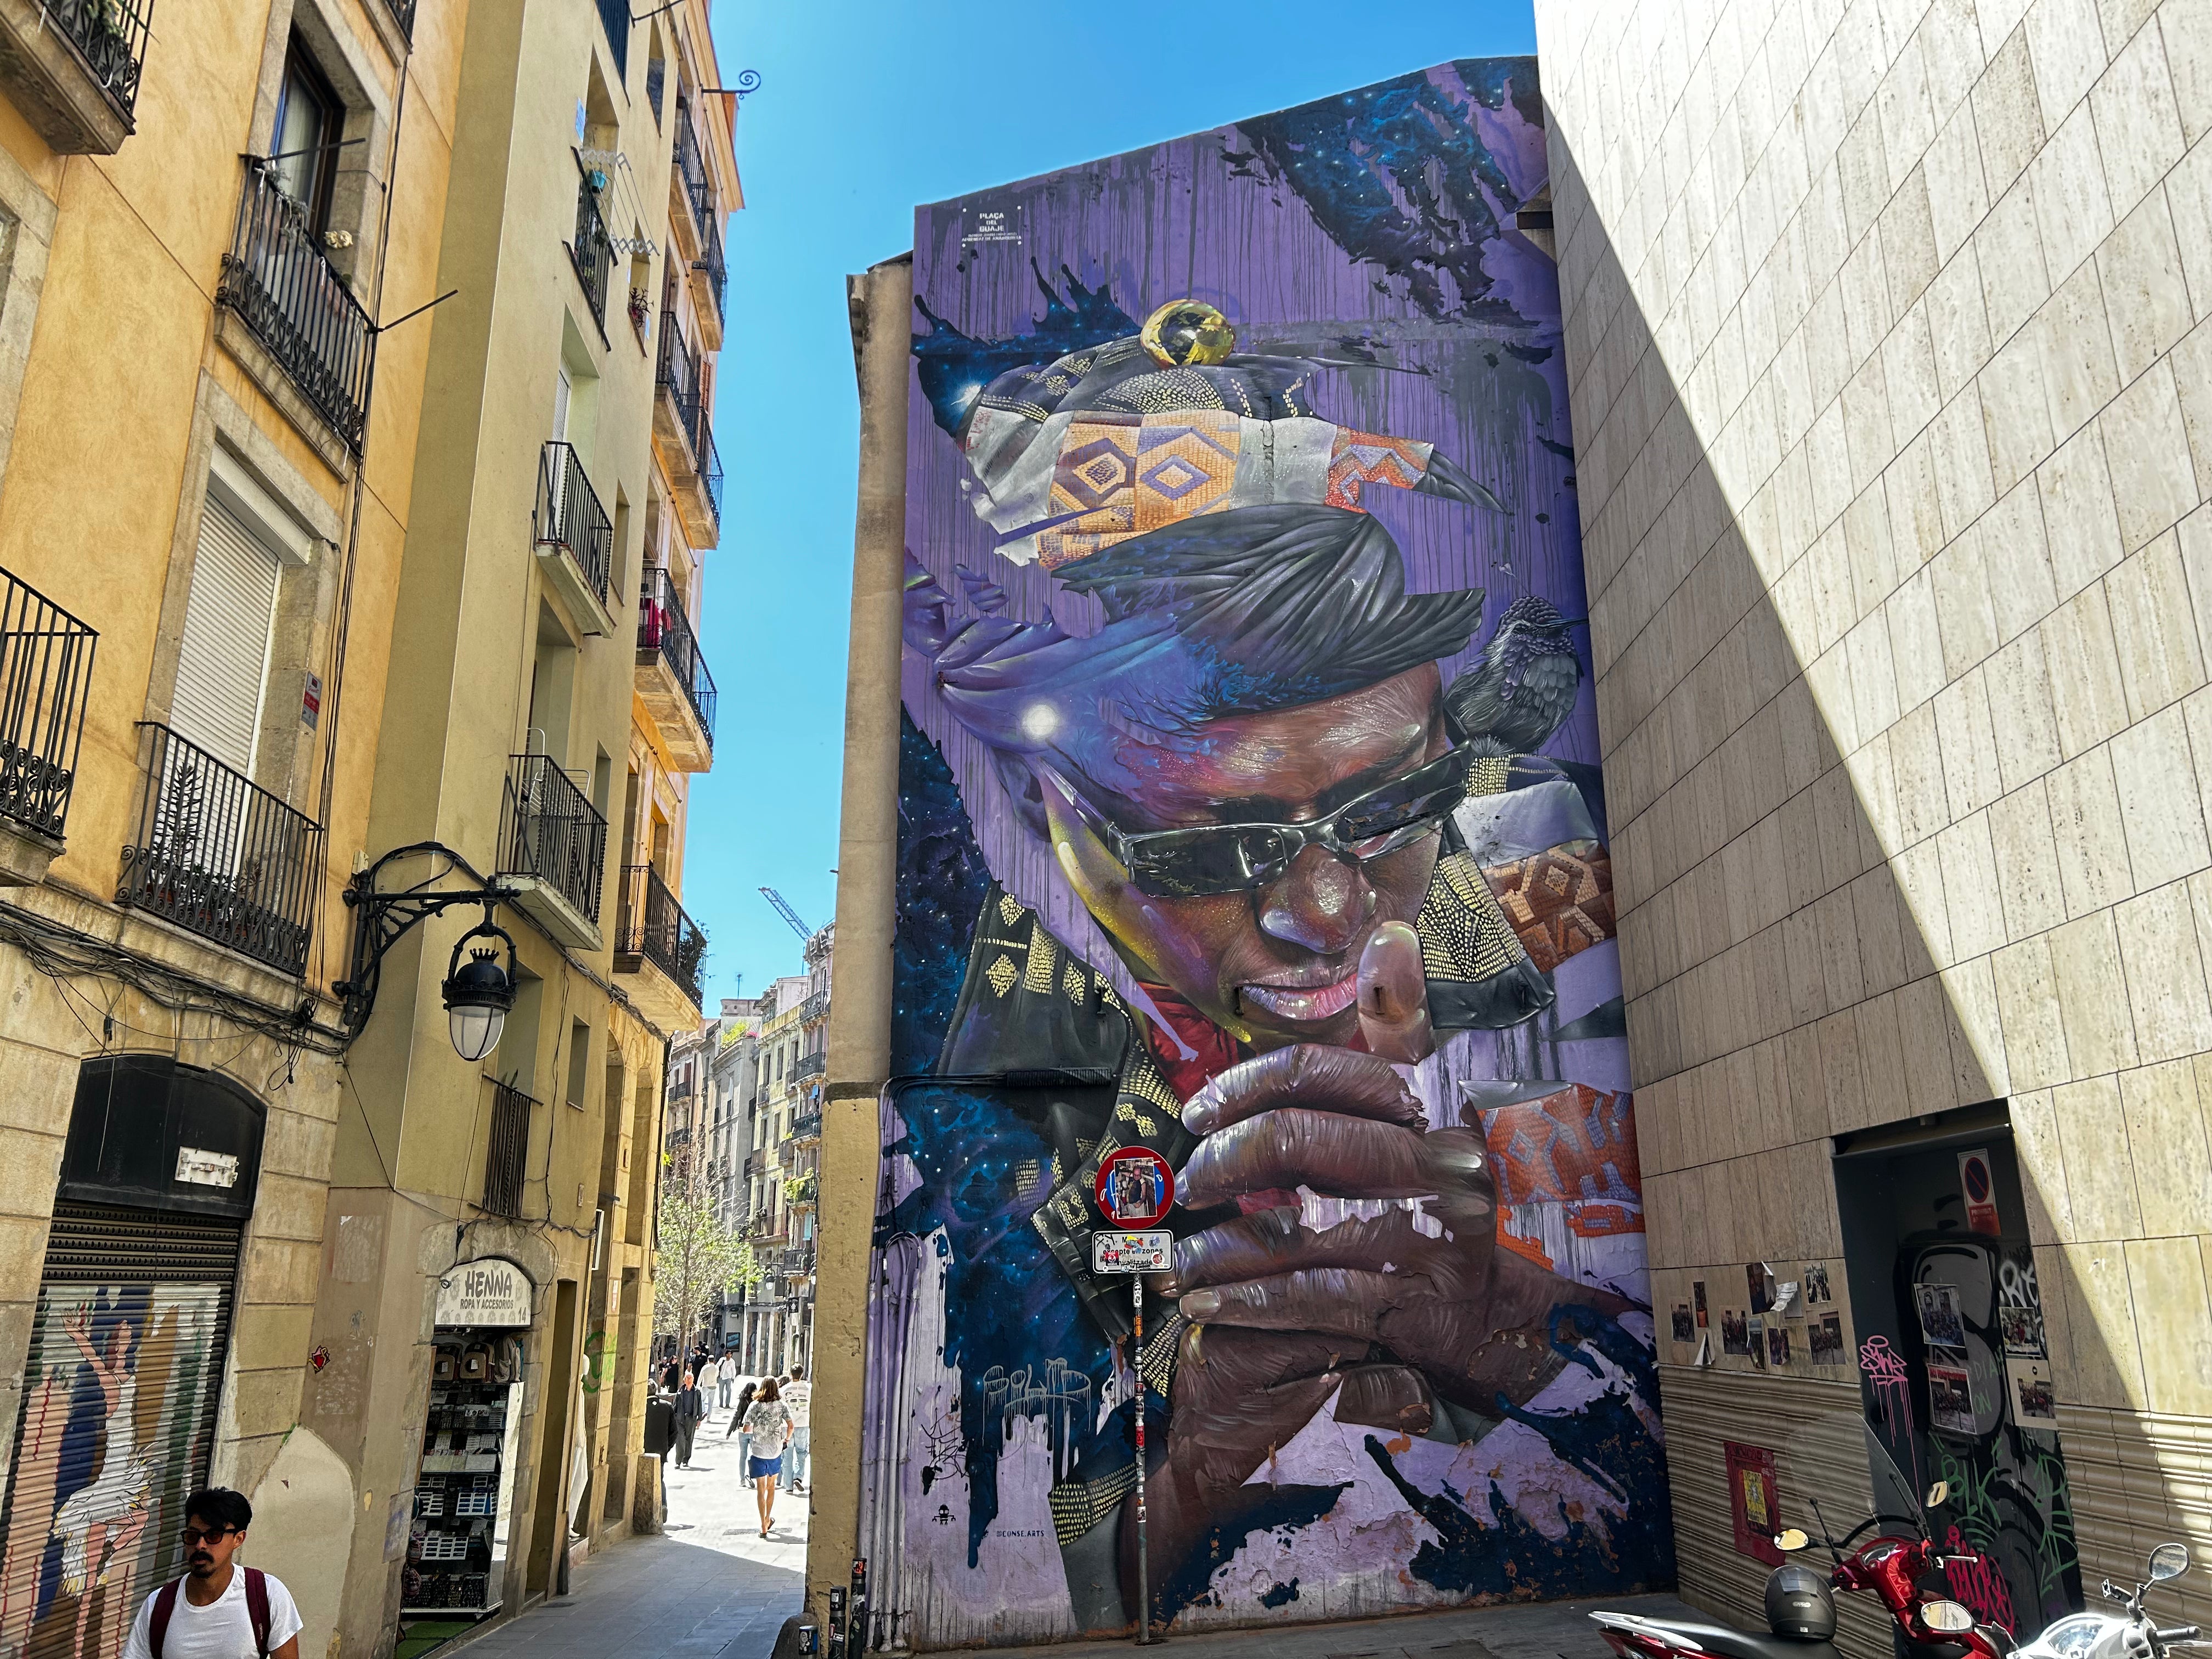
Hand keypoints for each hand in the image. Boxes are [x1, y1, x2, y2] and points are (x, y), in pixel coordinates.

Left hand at [1173, 923, 1596, 1408]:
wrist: (1519, 1323)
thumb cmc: (1449, 1222)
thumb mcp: (1432, 1135)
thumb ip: (1389, 1059)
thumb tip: (1373, 960)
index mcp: (1425, 1119)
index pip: (1325, 1075)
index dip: (1249, 1085)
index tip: (1198, 1113)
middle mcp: (1429, 1171)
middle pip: (1300, 1141)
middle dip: (1224, 1161)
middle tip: (1188, 1186)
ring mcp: (1422, 1240)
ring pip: (1293, 1228)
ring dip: (1220, 1246)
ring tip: (1178, 1259)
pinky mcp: (1411, 1307)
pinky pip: (1310, 1298)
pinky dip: (1248, 1303)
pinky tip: (1208, 1304)